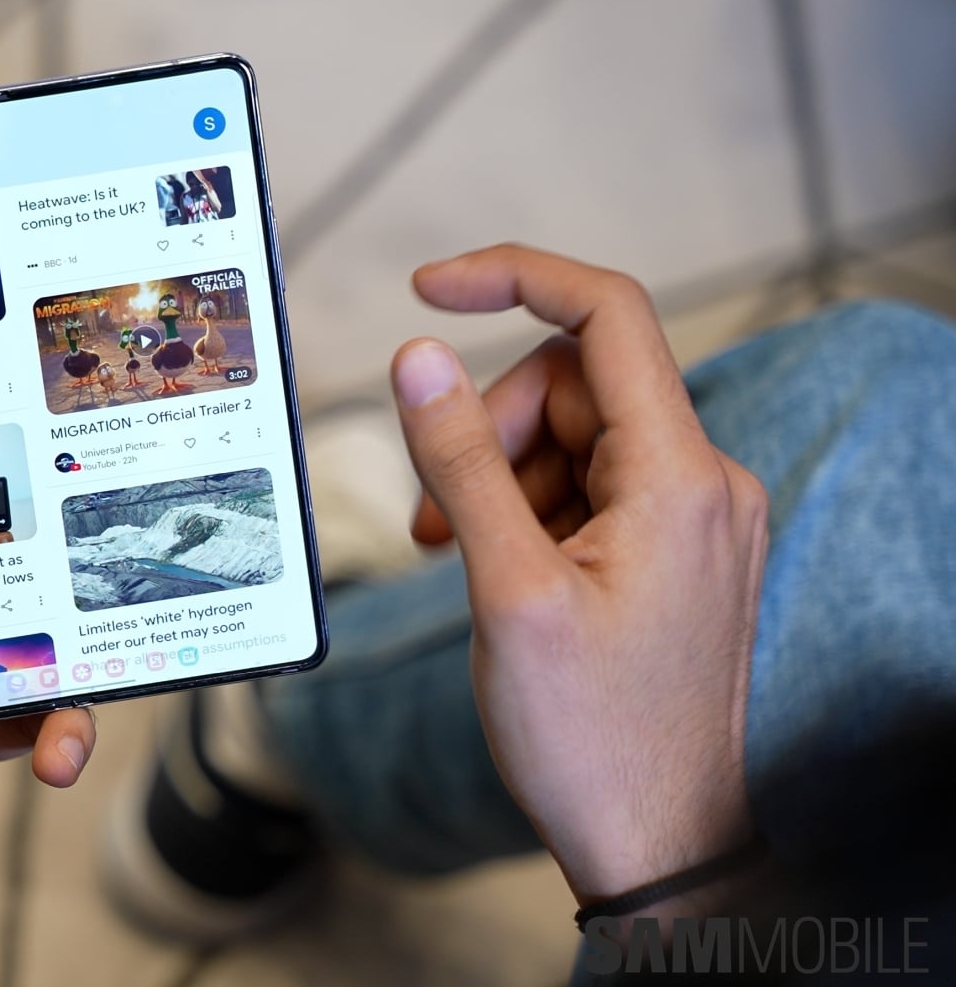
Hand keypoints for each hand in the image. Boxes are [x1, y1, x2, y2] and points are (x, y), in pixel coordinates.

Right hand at [390, 245, 765, 902]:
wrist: (656, 842)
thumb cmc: (591, 736)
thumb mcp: (505, 589)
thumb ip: (460, 461)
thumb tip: (416, 357)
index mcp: (680, 479)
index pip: (608, 314)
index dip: (514, 278)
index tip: (427, 288)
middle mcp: (705, 483)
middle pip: (577, 383)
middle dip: (491, 426)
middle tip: (440, 514)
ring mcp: (696, 519)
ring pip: (576, 436)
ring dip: (502, 475)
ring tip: (461, 557)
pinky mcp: (676, 552)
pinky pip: (590, 487)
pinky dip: (529, 509)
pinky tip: (498, 571)